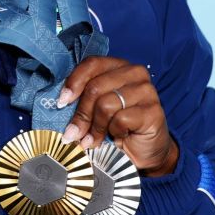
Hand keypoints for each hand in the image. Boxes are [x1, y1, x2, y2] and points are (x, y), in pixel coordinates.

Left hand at [58, 56, 178, 176]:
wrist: (144, 151)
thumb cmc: (118, 127)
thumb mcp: (97, 108)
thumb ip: (84, 98)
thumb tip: (61, 102)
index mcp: (119, 66)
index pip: (92, 64)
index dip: (74, 82)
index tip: (61, 102)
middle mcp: (135, 73)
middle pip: (95, 87)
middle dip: (81, 114)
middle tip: (73, 133)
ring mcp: (146, 90)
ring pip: (105, 104)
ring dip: (95, 127)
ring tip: (93, 140)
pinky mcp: (153, 111)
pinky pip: (120, 119)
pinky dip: (114, 132)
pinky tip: (118, 137)